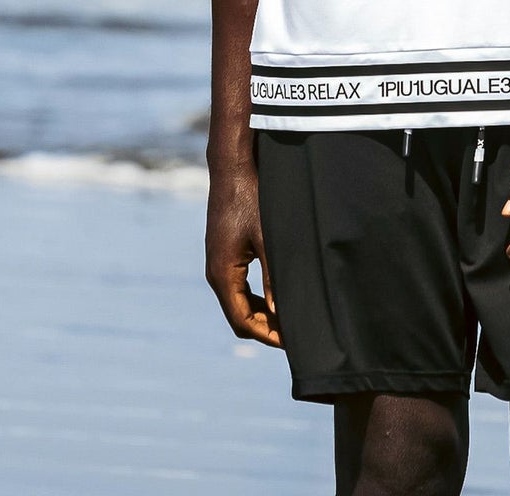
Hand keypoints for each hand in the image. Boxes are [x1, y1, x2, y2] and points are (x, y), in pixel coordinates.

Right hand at [205, 162, 281, 346]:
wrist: (232, 168)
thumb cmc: (251, 199)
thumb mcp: (268, 239)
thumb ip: (274, 277)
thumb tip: (283, 313)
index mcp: (222, 273)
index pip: (242, 320)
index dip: (266, 334)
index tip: (291, 342)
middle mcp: (215, 272)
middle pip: (238, 315)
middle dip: (264, 327)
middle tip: (293, 334)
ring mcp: (217, 262)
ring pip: (237, 301)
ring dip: (260, 313)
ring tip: (287, 318)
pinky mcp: (223, 252)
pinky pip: (236, 286)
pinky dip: (254, 297)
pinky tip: (274, 295)